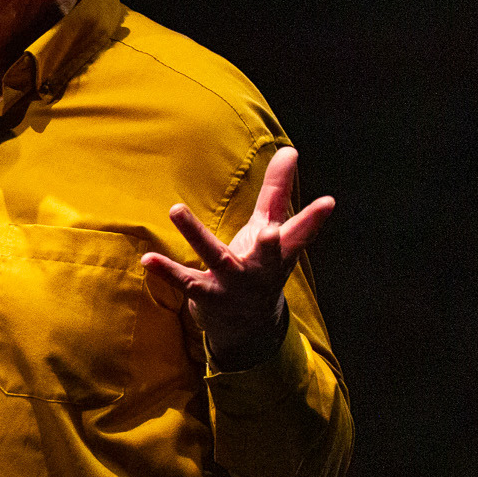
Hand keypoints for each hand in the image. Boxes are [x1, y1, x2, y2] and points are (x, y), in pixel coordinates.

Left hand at [140, 147, 335, 369]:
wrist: (247, 327)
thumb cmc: (261, 265)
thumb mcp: (271, 228)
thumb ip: (277, 190)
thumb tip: (290, 149)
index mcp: (279, 252)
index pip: (300, 233)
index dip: (315, 218)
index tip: (328, 202)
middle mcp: (261, 269)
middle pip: (267, 254)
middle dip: (270, 244)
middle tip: (269, 231)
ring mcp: (233, 284)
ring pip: (217, 258)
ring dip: (196, 234)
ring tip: (176, 209)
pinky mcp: (207, 294)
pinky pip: (185, 281)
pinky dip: (166, 271)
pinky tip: (148, 257)